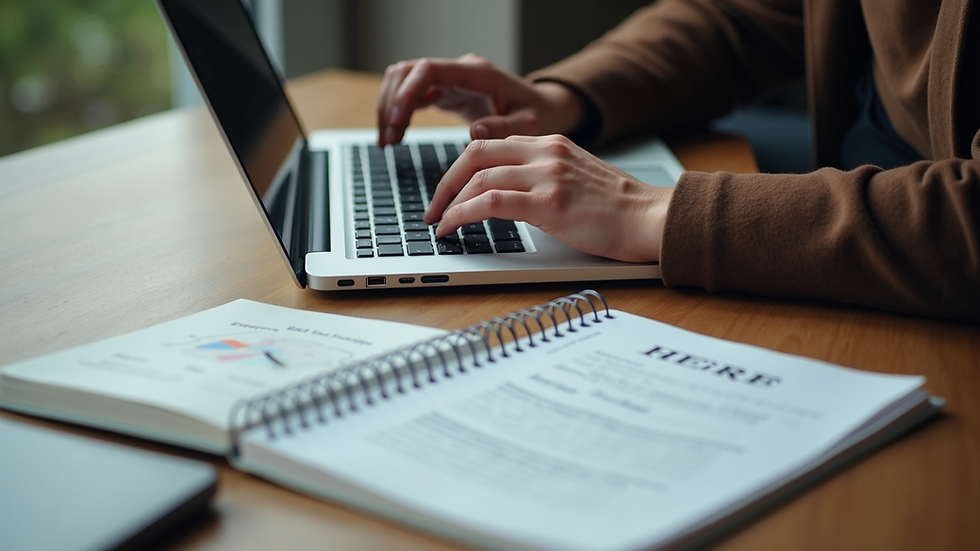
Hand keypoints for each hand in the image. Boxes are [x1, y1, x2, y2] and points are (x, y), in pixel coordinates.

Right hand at [377, 53, 583, 145]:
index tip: (397, 120)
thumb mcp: (528, 125)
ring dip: (389, 108)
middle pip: (408, 72)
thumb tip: (476, 131)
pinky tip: (394, 136)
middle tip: (388, 139)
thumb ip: (504, 127)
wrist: (540, 109)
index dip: (408, 92)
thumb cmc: (537, 115)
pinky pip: (411, 94)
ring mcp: (449, 79)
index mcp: (477, 73)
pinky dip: (398, 113)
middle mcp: (459, 70)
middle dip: (391, 103)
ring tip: (387, 142)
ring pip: (403, 80)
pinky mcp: (445, 91)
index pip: (430, 70)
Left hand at [424, 135, 672, 262]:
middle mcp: (545, 152)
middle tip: (434, 207)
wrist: (650, 219)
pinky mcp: (548, 202)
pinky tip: (454, 227)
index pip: (491, 145)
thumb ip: (543, 175)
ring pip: (478, 177)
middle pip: (474, 154)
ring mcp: (546, 175)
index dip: (461, 168)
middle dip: (445, 182)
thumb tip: (507, 194)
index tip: (449, 191)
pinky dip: (462, 214)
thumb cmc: (618, 208)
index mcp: (551, 143)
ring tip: (439, 223)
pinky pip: (489, 201)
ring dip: (449, 203)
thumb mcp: (575, 177)